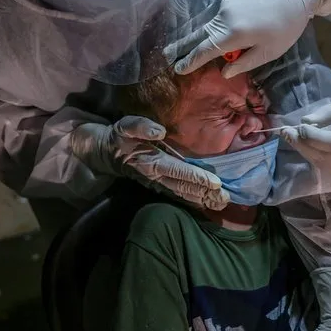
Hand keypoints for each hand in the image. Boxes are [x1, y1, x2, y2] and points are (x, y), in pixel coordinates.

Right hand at [70, 116, 228, 209]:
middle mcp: (155, 177)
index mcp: (151, 162)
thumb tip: (159, 131)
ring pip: (182, 194)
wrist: (105, 153)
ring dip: (202, 200)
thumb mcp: (125, 126)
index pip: (178, 171)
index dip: (197, 177)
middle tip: (225, 198)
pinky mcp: (158, 186)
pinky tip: (207, 204)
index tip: (215, 183)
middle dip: (205, 193)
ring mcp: (157, 184)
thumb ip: (141, 127)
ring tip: (221, 203)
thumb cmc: (119, 137)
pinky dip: (192, 201)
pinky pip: (177, 195)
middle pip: (184, 187)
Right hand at [166, 0, 320, 77]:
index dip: (191, 60)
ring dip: (202, 40)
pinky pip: (216, 19)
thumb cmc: (286, 27)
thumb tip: (225, 72)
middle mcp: (224, 17)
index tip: (178, 69)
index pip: (205, 50)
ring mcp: (226, 6)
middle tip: (168, 56)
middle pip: (200, 36)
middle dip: (185, 47)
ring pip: (208, 27)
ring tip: (187, 50)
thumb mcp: (268, 52)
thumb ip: (244, 63)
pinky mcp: (230, 0)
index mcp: (233, 33)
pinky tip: (215, 37)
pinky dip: (213, 30)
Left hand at [281, 99, 330, 180]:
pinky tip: (307, 147)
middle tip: (286, 132)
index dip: (314, 137)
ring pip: (322, 164)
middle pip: (324, 156)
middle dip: (302, 144)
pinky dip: (314, 158)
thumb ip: (329, 113)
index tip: (299, 126)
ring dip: (305, 151)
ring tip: (293, 137)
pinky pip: (327, 169)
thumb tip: (305, 122)